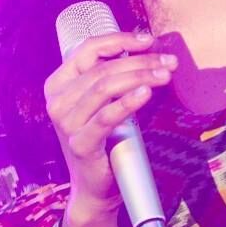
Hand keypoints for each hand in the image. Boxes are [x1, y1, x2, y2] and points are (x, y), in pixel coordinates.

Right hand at [43, 30, 176, 220]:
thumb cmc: (103, 139)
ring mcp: (65, 123)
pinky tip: (145, 93)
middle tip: (168, 62)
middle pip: (102, 69)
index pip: (87, 50)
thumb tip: (145, 47)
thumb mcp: (100, 102)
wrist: (94, 187)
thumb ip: (110, 75)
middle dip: (139, 61)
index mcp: (58, 84)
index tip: (148, 39)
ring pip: (105, 88)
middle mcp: (57, 101)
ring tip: (164, 75)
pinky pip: (106, 117)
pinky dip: (128, 102)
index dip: (119, 40)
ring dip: (140, 77)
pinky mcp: (80, 144)